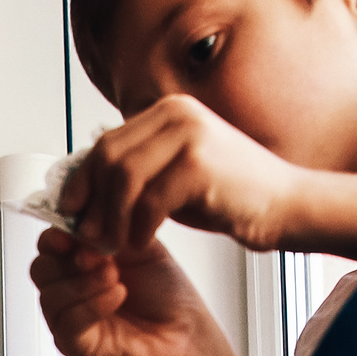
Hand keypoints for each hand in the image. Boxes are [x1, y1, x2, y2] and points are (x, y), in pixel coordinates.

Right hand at [30, 228, 241, 355]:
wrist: (187, 331)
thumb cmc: (166, 294)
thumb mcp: (139, 245)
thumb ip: (109, 228)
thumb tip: (79, 222)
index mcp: (79, 263)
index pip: (48, 245)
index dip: (56, 235)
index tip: (75, 230)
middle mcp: (69, 291)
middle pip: (40, 269)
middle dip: (68, 258)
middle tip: (102, 256)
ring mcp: (69, 320)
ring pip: (50, 296)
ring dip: (84, 282)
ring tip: (116, 277)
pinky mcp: (75, 346)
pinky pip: (67, 322)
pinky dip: (92, 304)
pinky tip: (119, 295)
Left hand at [61, 95, 301, 255]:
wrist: (286, 204)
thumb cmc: (231, 194)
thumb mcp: (175, 175)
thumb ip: (137, 174)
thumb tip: (85, 193)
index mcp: (168, 111)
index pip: (106, 142)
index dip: (81, 178)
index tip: (70, 209)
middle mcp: (176, 114)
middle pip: (108, 156)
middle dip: (92, 201)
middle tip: (88, 234)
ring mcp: (189, 135)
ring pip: (123, 178)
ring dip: (112, 218)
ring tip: (113, 244)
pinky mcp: (200, 164)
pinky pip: (150, 202)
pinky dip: (138, 228)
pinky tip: (141, 243)